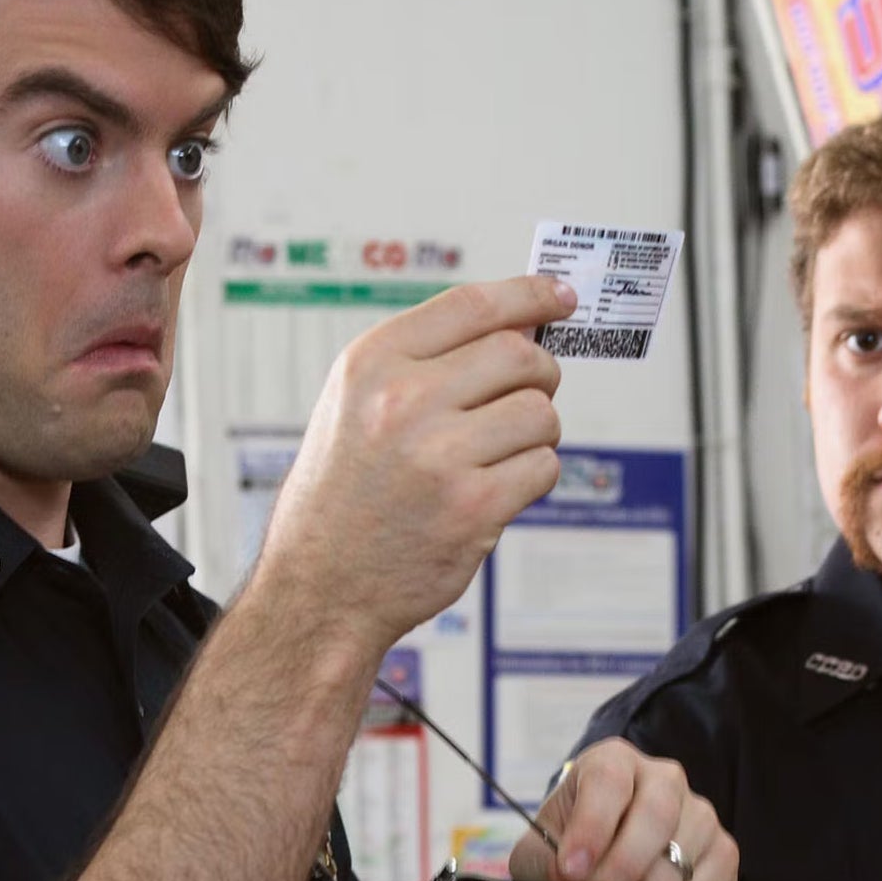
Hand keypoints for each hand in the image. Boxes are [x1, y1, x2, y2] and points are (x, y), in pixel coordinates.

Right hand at [256, 277, 573, 651]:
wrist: (320, 585)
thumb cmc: (343, 494)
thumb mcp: (356, 403)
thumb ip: (429, 358)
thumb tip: (522, 325)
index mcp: (371, 363)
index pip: (474, 305)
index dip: (530, 295)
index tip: (561, 296)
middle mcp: (402, 401)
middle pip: (520, 355)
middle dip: (539, 375)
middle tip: (524, 398)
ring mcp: (439, 456)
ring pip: (540, 413)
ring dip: (536, 434)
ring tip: (496, 455)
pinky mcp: (473, 508)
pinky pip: (543, 467)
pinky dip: (531, 478)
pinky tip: (494, 491)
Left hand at [507, 740, 737, 880]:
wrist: (602, 854)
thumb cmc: (569, 845)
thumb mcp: (541, 845)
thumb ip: (545, 860)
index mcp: (615, 761)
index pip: (610, 782)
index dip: (591, 827)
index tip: (569, 873)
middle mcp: (666, 780)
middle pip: (655, 822)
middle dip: (617, 876)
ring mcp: (702, 818)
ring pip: (677, 871)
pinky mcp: (724, 858)